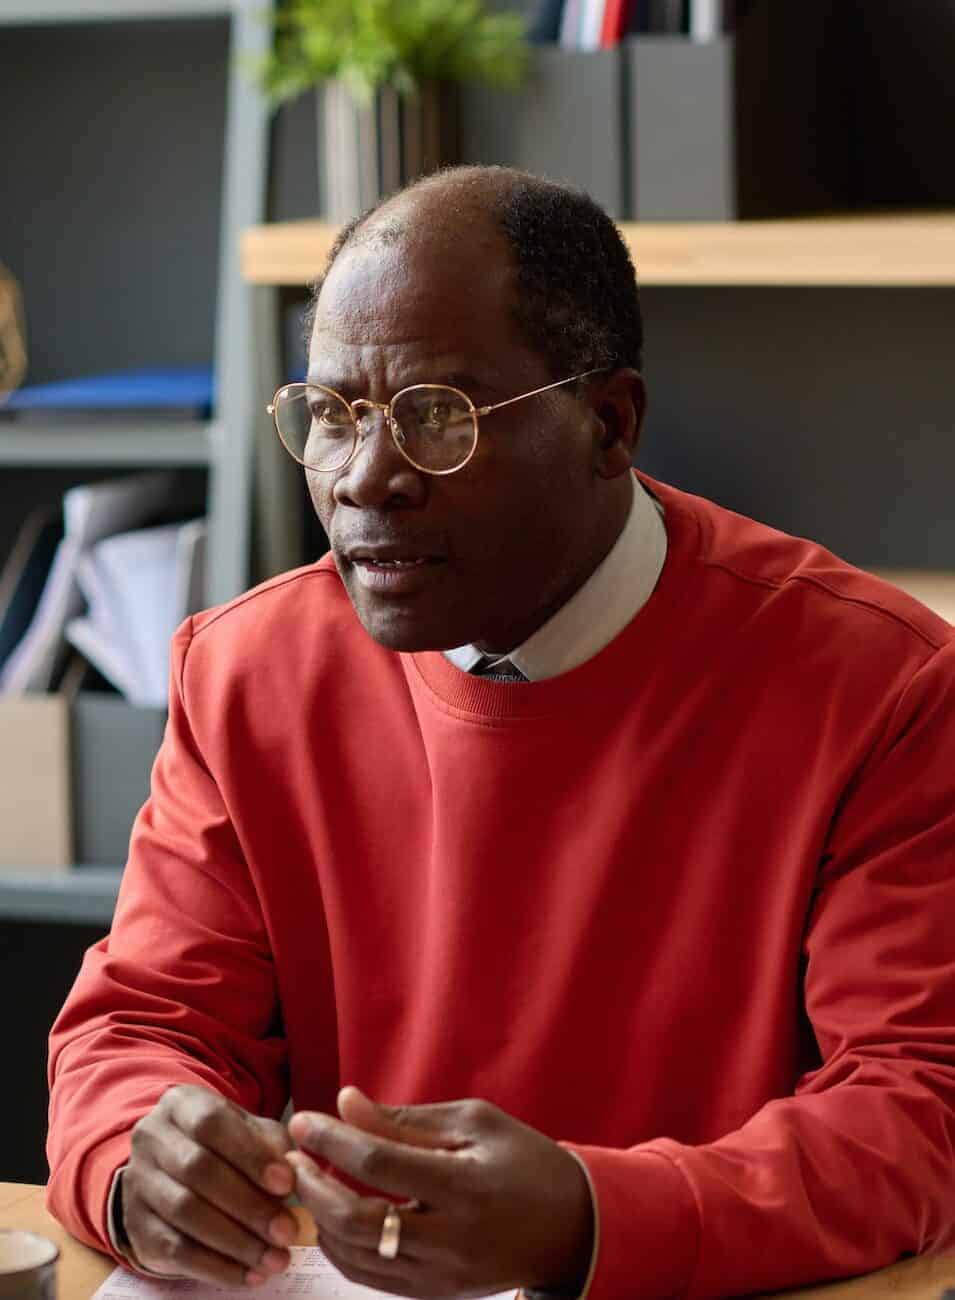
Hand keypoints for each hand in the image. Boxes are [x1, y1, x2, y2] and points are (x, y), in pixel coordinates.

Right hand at [122, 1084, 299, 1286]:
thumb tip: (296, 1176)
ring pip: (185, 1213)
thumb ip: (272, 1146)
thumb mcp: (248, 1132)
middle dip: (247, 1204)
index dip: (250, 1154)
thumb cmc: (223, 1146)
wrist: (172, 1172)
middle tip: (287, 1232)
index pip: (212, 1123)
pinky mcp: (136, 1227)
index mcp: (181, 1104)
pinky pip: (175, 1251)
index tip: (286, 1185)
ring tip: (275, 1260)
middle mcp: (151, 1138)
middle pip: (197, 1170)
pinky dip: (217, 1267)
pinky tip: (250, 1275)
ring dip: (236, 1242)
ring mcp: (138, 1183)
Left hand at [287, 1087, 593, 1297]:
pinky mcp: (435, 1294)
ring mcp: (441, 1275)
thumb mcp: (473, 1122)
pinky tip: (332, 1217)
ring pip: (357, 1255)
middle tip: (291, 1158)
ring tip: (305, 1184)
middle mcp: (450, 1237)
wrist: (572, 1226)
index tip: (302, 1121)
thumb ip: (405, 1119)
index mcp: (463, 1184)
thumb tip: (345, 1103)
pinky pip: (372, 1277)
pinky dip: (342, 1247)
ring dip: (320, 1219)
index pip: (378, 1162)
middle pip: (357, 1219)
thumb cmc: (523, 1160)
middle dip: (313, 1187)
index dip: (331, 1141)